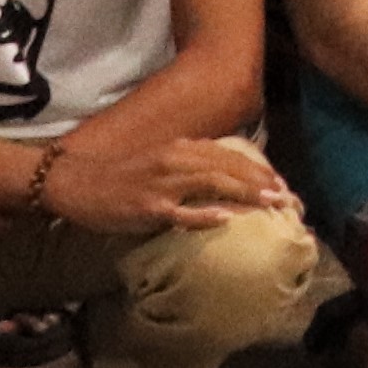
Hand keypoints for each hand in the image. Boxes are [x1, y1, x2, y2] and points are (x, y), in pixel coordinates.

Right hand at [27, 113, 282, 238]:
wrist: (78, 182)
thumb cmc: (121, 177)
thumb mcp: (161, 162)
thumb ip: (190, 167)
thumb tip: (223, 181)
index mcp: (181, 148)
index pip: (230, 156)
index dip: (258, 169)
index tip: (282, 183)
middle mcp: (176, 159)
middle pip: (229, 167)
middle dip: (262, 182)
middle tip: (289, 197)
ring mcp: (163, 183)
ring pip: (213, 184)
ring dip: (245, 193)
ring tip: (271, 204)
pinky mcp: (148, 206)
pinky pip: (181, 211)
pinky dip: (204, 214)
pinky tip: (225, 219)